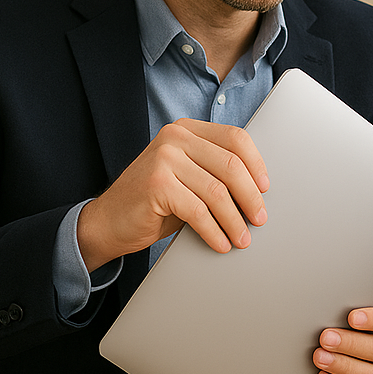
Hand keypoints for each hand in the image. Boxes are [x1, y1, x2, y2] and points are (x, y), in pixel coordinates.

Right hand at [77, 119, 268, 271]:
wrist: (108, 221)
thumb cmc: (154, 202)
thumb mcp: (188, 178)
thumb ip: (214, 172)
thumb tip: (258, 191)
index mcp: (186, 130)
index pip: (235, 138)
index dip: (256, 165)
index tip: (264, 189)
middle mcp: (175, 138)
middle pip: (231, 165)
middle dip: (250, 197)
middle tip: (259, 219)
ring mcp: (164, 159)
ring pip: (217, 191)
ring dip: (234, 220)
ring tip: (242, 238)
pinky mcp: (156, 185)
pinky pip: (198, 211)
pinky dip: (214, 231)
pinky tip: (220, 243)